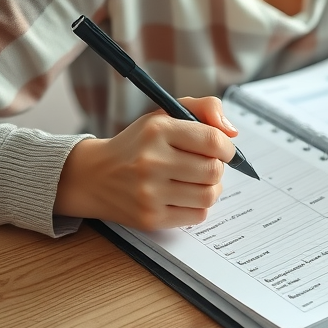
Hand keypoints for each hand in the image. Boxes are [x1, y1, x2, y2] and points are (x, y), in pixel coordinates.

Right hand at [55, 96, 237, 229]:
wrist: (94, 175)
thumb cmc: (138, 143)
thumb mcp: (165, 114)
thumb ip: (205, 109)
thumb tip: (232, 132)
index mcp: (157, 130)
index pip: (212, 141)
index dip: (227, 148)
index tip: (223, 150)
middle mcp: (151, 161)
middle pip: (213, 171)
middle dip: (217, 168)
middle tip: (205, 165)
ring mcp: (149, 193)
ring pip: (209, 196)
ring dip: (210, 189)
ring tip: (196, 181)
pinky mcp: (150, 218)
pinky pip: (197, 216)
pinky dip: (198, 206)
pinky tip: (184, 196)